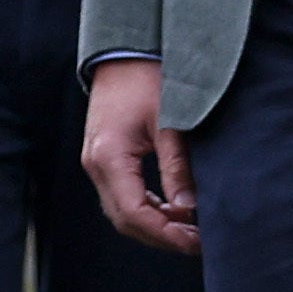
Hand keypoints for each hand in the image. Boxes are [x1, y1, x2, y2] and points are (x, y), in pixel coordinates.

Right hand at [81, 57, 198, 255]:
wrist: (124, 49)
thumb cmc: (147, 77)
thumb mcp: (170, 121)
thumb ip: (177, 167)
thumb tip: (189, 208)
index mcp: (109, 157)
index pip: (134, 213)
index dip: (166, 234)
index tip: (196, 241)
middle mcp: (95, 164)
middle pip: (124, 219)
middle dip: (161, 236)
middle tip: (197, 242)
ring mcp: (95, 161)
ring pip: (121, 210)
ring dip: (153, 224)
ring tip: (189, 228)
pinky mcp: (102, 156)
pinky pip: (121, 195)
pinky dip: (146, 207)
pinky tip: (171, 208)